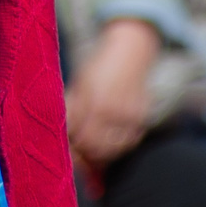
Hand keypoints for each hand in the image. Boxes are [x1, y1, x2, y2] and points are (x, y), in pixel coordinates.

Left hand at [66, 18, 158, 167]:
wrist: (129, 53)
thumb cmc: (99, 67)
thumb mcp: (79, 83)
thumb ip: (71, 108)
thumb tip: (63, 132)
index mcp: (93, 101)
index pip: (81, 137)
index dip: (74, 147)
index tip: (69, 148)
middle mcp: (113, 111)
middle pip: (97, 148)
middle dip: (86, 154)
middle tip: (79, 151)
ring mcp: (130, 116)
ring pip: (114, 150)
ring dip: (102, 154)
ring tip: (93, 149)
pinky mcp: (142, 118)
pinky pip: (129, 143)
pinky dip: (119, 147)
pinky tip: (110, 141)